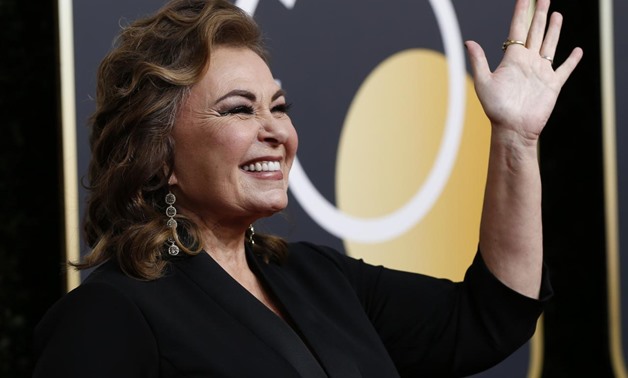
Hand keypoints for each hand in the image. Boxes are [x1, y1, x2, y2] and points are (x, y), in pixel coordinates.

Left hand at [465, 0, 582, 146]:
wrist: (512, 129)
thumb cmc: (496, 109)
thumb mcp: (484, 82)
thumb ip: (479, 61)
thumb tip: (468, 42)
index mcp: (512, 59)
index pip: (517, 29)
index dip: (522, 12)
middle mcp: (527, 62)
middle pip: (535, 32)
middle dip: (539, 14)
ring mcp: (541, 72)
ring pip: (549, 45)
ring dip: (553, 30)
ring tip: (556, 14)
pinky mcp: (552, 84)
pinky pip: (564, 69)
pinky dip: (571, 60)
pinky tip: (577, 50)